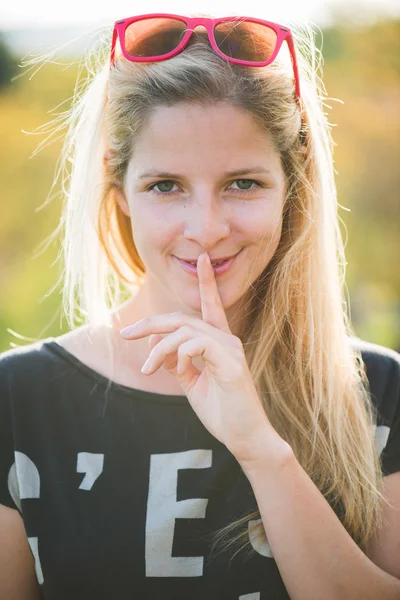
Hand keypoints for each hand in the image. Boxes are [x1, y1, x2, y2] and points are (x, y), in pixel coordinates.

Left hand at [120, 252, 282, 462]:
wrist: (243, 437)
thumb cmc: (221, 410)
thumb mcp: (191, 383)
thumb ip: (175, 362)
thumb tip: (156, 343)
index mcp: (218, 342)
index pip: (210, 305)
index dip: (206, 282)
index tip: (201, 258)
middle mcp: (226, 339)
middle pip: (183, 318)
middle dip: (151, 322)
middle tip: (125, 333)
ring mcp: (230, 349)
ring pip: (185, 330)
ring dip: (160, 348)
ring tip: (149, 369)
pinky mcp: (231, 362)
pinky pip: (196, 345)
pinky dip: (179, 356)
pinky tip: (180, 372)